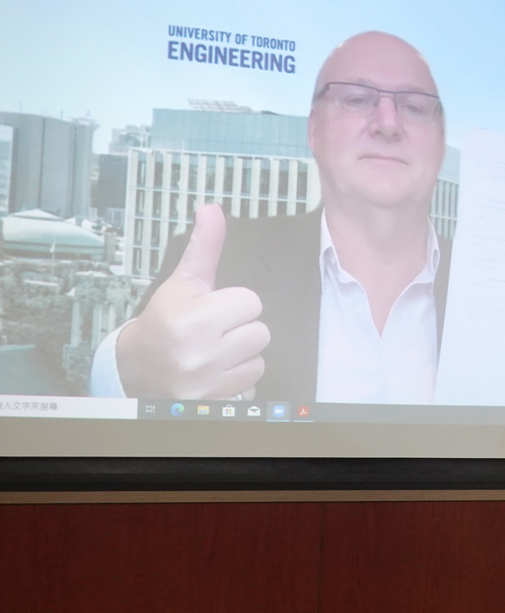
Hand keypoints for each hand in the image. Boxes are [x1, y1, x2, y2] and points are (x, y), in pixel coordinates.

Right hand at [116, 203, 269, 398]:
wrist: (136, 369)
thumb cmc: (164, 322)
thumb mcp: (182, 283)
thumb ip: (204, 248)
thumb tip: (212, 209)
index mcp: (191, 319)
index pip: (251, 302)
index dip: (235, 304)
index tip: (213, 310)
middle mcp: (199, 353)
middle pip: (260, 332)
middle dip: (240, 329)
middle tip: (214, 331)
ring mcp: (207, 382)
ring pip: (259, 359)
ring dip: (242, 356)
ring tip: (214, 352)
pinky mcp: (214, 403)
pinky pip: (252, 385)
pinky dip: (238, 379)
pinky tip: (216, 373)